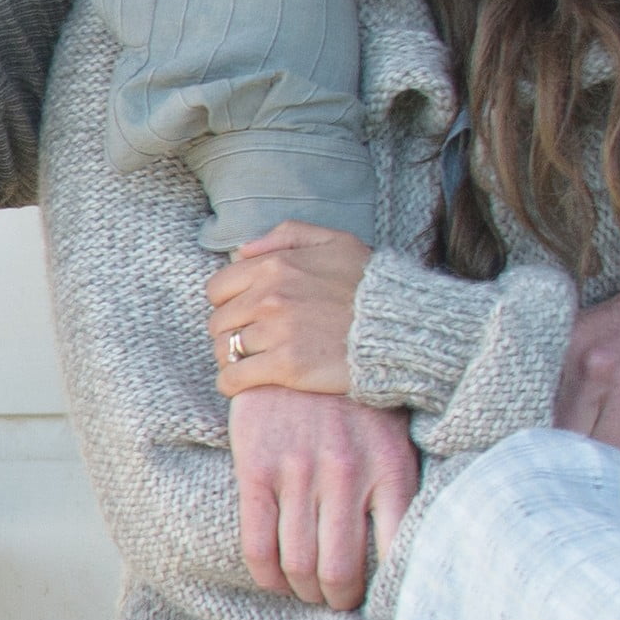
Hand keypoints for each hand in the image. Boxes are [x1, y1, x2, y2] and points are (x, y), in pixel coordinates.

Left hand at [208, 224, 371, 400]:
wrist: (401, 326)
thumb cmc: (370, 284)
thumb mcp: (335, 242)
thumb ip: (287, 236)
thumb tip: (244, 250)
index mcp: (274, 266)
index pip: (218, 288)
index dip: (228, 303)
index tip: (244, 314)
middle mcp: (269, 297)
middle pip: (218, 321)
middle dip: (230, 332)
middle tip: (251, 342)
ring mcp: (276, 332)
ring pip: (224, 350)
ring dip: (232, 358)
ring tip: (252, 361)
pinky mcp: (286, 366)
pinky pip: (234, 378)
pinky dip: (232, 383)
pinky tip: (244, 383)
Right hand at [232, 384, 424, 612]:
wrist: (303, 335)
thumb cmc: (358, 395)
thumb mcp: (398, 434)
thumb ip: (401, 486)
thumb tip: (409, 550)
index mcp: (392, 468)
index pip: (397, 554)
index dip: (389, 590)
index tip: (384, 599)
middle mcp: (347, 475)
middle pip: (341, 571)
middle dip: (339, 598)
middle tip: (339, 599)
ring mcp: (299, 472)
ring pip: (299, 565)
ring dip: (304, 590)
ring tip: (309, 589)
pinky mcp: (257, 468)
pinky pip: (258, 544)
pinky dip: (267, 576)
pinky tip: (276, 579)